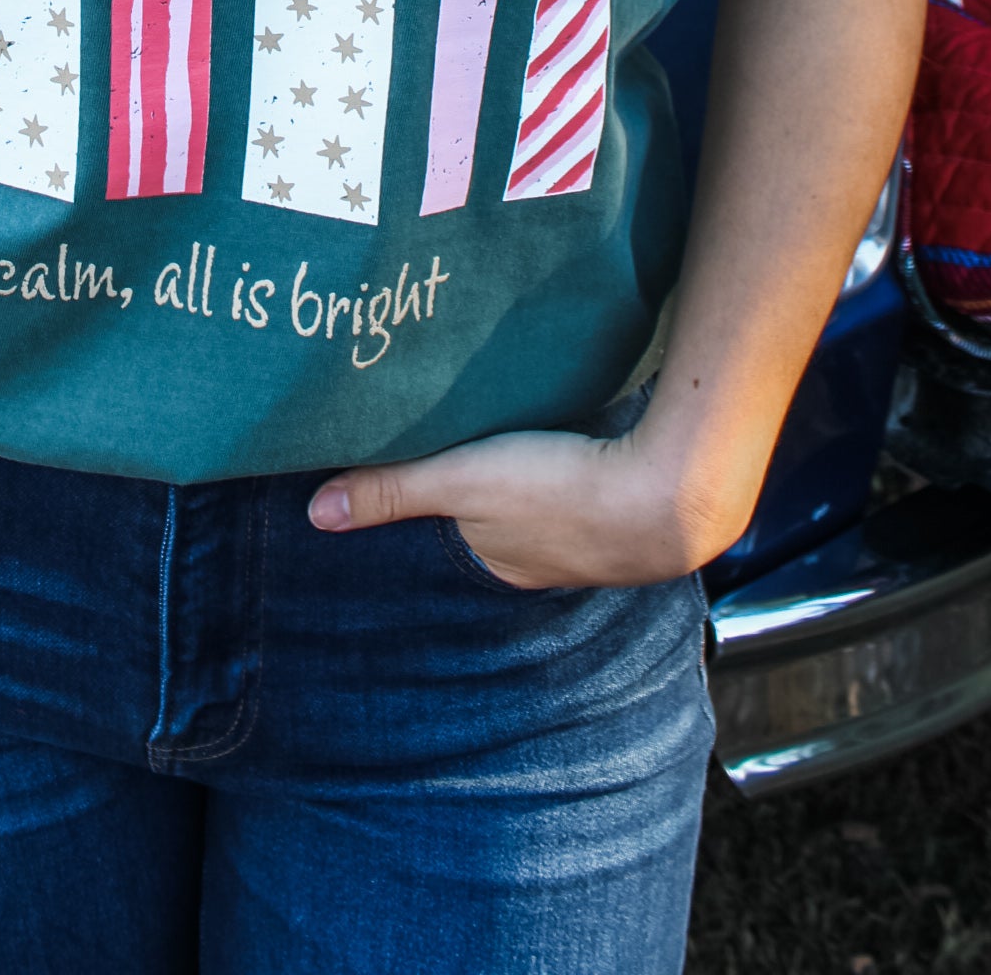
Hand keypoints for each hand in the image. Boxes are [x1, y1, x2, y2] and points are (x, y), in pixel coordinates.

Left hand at [307, 417, 750, 589]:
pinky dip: (579, 457)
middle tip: (476, 436)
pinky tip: (578, 427)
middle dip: (488, 483)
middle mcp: (546, 561)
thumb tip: (316, 514)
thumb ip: (394, 489)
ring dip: (536, 467)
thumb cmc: (560, 489)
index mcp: (500, 563)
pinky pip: (591, 480)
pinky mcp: (632, 498)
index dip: (440, 496)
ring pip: (548, 497)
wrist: (673, 491)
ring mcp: (595, 536)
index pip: (453, 530)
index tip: (430, 461)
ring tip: (523, 428)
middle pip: (500, 516)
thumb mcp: (463, 482)